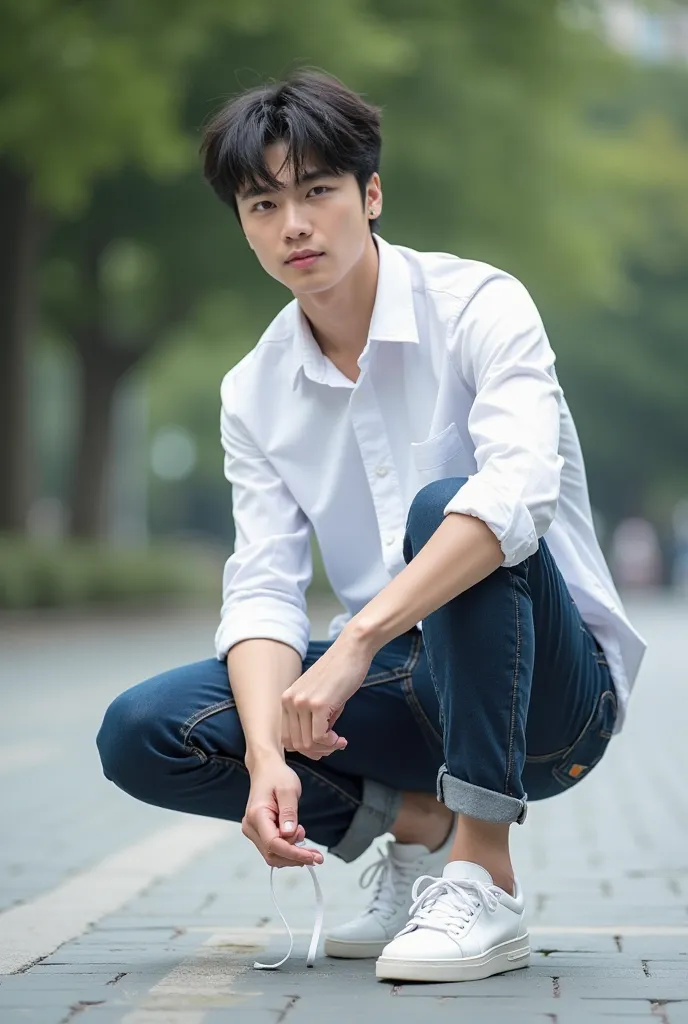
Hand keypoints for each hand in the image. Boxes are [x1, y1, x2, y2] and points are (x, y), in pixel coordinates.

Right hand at [242, 756, 323, 867]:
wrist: (265, 768)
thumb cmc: (277, 775)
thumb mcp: (288, 789)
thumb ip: (289, 812)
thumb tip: (290, 834)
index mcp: (257, 815)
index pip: (273, 844)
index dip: (293, 854)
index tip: (312, 857)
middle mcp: (251, 826)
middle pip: (272, 854)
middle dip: (295, 858)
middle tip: (317, 856)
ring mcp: (253, 830)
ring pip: (272, 854)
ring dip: (292, 855)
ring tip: (309, 847)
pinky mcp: (258, 831)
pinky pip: (272, 847)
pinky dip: (287, 849)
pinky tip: (298, 838)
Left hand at [281, 626, 374, 759]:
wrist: (352, 650)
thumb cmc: (339, 673)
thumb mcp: (319, 698)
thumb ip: (313, 720)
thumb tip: (316, 746)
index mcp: (286, 699)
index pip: (286, 738)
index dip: (306, 748)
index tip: (324, 744)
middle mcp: (289, 701)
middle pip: (295, 745)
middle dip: (316, 751)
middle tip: (334, 745)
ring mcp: (302, 702)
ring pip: (307, 744)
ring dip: (325, 748)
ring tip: (339, 742)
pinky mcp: (318, 704)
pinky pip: (319, 737)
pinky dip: (331, 743)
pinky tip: (341, 738)